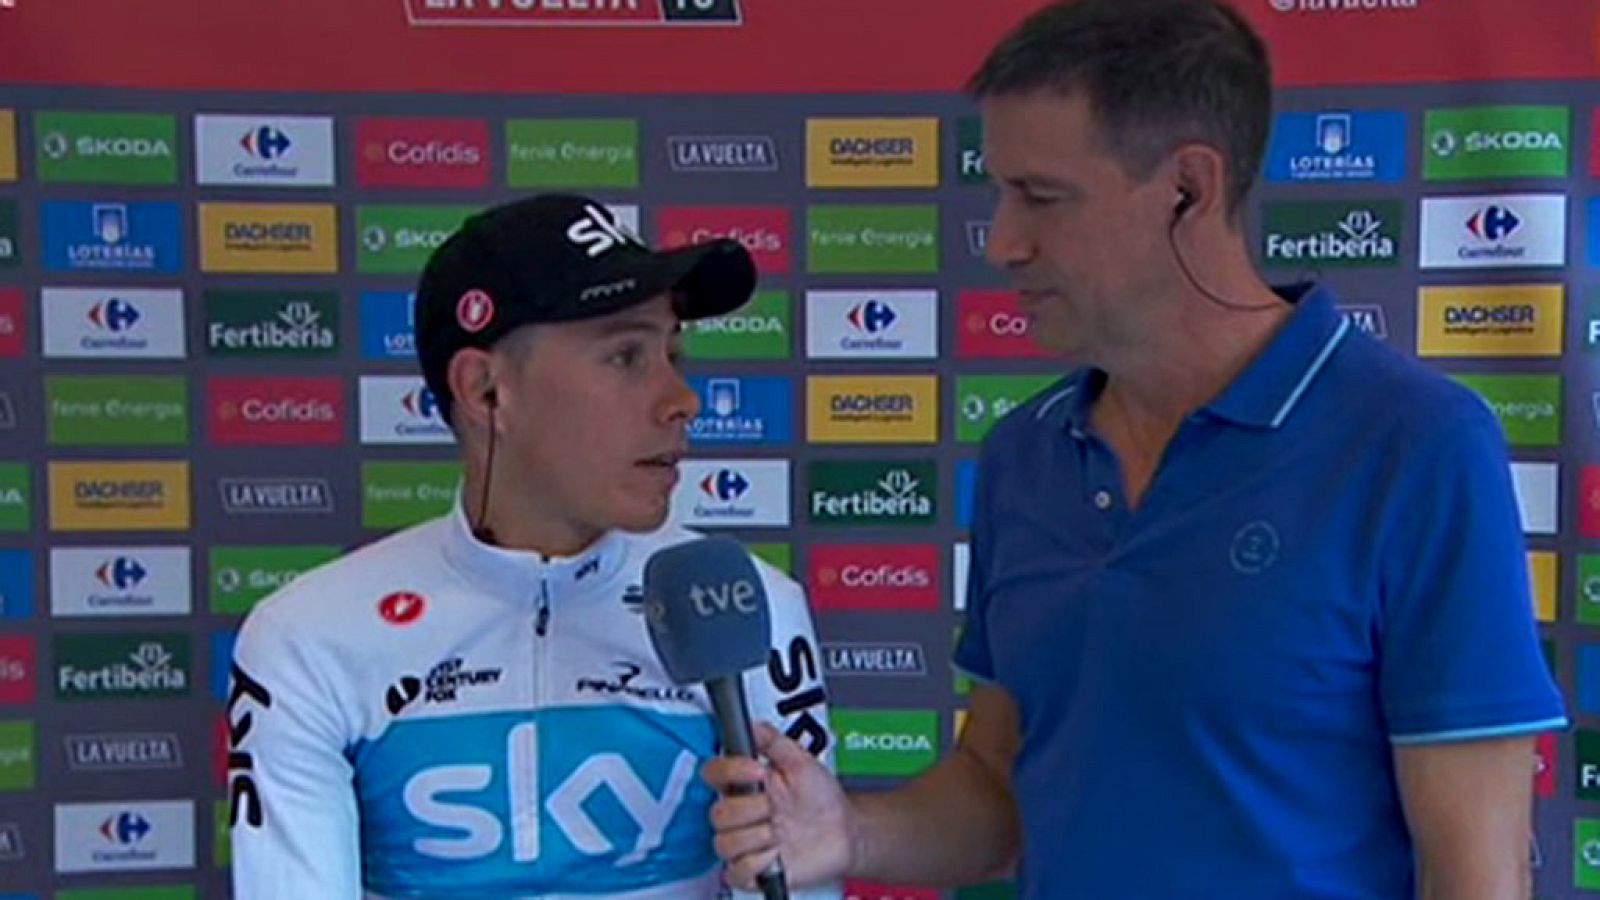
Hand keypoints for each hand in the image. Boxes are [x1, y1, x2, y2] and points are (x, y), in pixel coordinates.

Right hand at [702, 721, 853, 889]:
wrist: (845, 833)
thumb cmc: (823, 799)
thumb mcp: (802, 762)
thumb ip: (774, 742)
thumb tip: (753, 725)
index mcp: (746, 784)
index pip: (714, 773)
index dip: (732, 772)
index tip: (759, 771)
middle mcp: (742, 813)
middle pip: (718, 813)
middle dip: (752, 810)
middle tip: (776, 808)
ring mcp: (746, 843)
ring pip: (724, 843)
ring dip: (758, 837)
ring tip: (780, 833)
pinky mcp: (753, 870)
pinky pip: (737, 872)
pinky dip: (758, 864)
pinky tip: (777, 854)